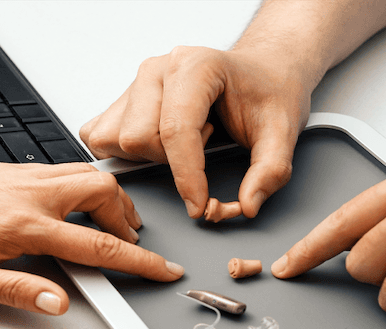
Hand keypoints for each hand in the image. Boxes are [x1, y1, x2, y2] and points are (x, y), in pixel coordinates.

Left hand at [0, 162, 183, 313]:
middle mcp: (25, 192)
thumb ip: (19, 291)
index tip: (161, 267)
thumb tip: (60, 301)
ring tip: (108, 223)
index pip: (98, 245)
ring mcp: (15, 175)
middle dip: (127, 216)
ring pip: (82, 173)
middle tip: (131, 242)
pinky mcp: (3, 169)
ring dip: (105, 197)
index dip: (138, 260)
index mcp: (22, 225)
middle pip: (101, 191)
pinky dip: (78, 185)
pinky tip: (68, 206)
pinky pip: (57, 168)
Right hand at [80, 46, 315, 218]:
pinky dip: (125, 152)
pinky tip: (159, 145)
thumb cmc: (268, 91)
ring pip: (116, 140)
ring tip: (185, 141)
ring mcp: (137, 81)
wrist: (262, 71)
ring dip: (150, 156)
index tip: (200, 205)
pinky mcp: (123, 98)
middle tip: (206, 147)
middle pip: (138, 138)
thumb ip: (271, 170)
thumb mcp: (284, 130)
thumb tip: (247, 204)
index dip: (187, 177)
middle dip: (171, 161)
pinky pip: (101, 135)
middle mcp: (159, 69)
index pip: (175, 130)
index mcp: (196, 66)